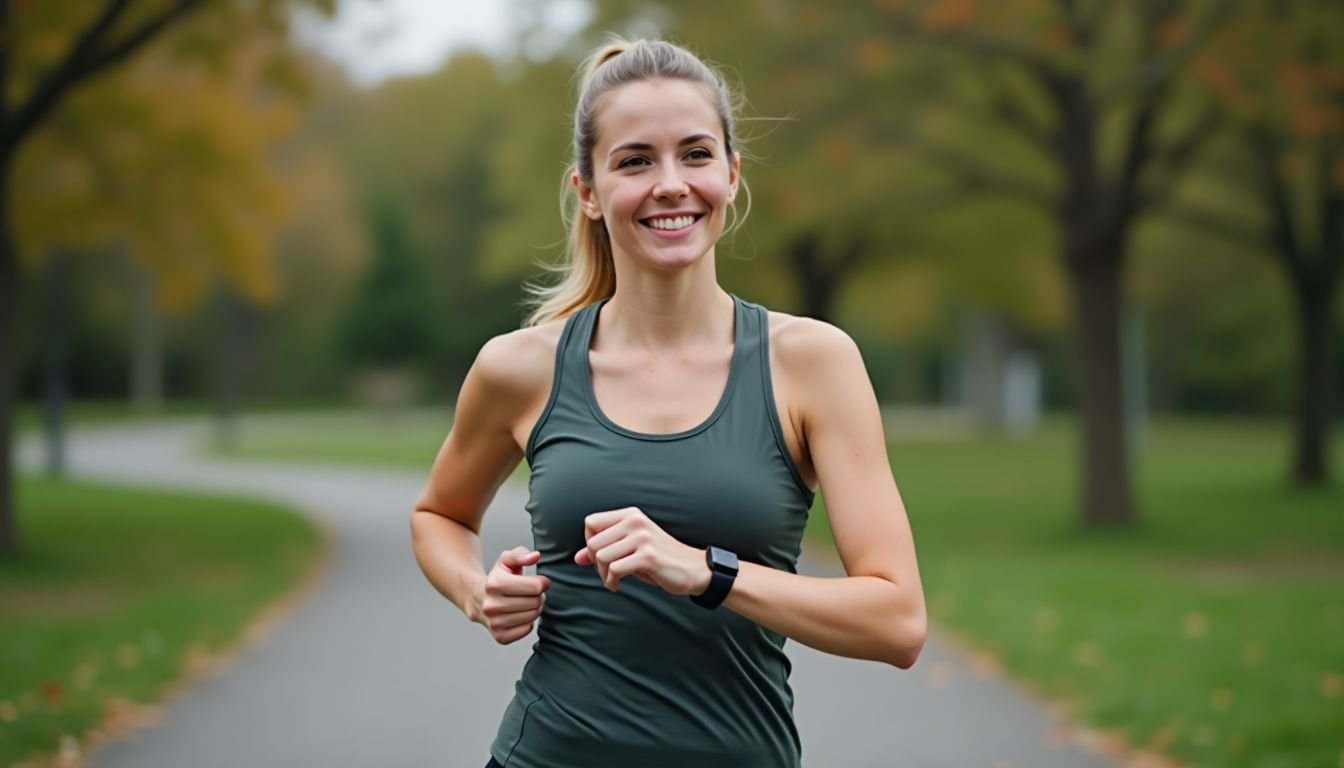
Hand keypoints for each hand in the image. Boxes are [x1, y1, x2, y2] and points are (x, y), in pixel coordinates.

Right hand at [475, 546, 550, 644]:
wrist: (477, 599)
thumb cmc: (497, 579)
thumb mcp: (506, 560)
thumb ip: (520, 554)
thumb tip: (535, 556)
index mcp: (494, 584)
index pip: (535, 587)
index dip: (542, 582)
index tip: (538, 582)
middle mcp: (492, 606)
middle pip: (535, 602)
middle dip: (538, 596)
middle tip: (531, 593)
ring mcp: (495, 623)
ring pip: (533, 616)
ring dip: (535, 609)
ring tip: (525, 602)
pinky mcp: (500, 637)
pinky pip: (527, 629)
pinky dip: (528, 622)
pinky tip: (520, 614)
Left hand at [574, 507, 710, 595]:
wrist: (692, 569)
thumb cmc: (659, 560)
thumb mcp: (630, 549)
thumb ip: (605, 549)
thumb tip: (578, 557)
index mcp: (630, 515)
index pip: (591, 522)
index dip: (589, 542)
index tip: (600, 557)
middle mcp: (635, 522)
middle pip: (593, 542)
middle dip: (595, 563)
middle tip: (607, 574)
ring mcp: (642, 538)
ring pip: (601, 556)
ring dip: (602, 575)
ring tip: (613, 580)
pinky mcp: (648, 556)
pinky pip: (615, 569)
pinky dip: (611, 582)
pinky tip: (618, 585)